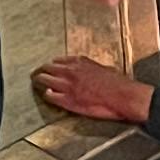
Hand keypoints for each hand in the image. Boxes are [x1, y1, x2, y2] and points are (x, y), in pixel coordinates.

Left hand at [32, 56, 154, 126]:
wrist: (123, 96)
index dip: (52, 65)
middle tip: (36, 75)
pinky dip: (47, 95)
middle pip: (46, 68)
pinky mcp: (67, 100)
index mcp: (80, 61)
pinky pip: (50, 95)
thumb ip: (91, 68)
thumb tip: (89, 70)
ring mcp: (67, 85)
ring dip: (39, 81)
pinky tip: (47, 95)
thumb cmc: (118, 83)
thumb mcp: (104, 68)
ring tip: (36, 83)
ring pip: (44, 79)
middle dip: (41, 71)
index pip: (58, 60)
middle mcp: (70, 71)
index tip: (50, 68)